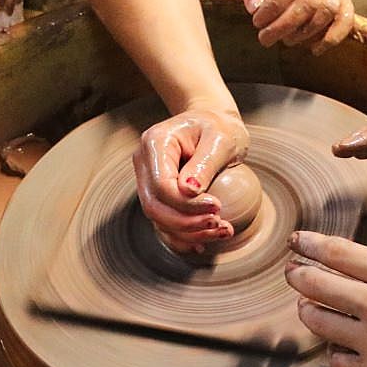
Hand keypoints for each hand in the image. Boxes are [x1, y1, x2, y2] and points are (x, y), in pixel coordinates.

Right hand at [132, 108, 249, 253]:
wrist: (215, 124)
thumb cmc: (219, 127)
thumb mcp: (220, 138)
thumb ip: (204, 163)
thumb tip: (188, 192)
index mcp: (155, 142)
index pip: (161, 185)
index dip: (186, 204)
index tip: (217, 207)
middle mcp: (145, 162)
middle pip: (154, 206)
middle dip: (186, 223)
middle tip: (219, 223)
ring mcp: (148, 180)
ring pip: (158, 219)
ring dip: (188, 234)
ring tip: (221, 231)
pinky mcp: (158, 195)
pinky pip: (164, 222)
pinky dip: (182, 237)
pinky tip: (203, 243)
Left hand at [239, 0, 353, 54]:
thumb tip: (254, 8)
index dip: (272, 9)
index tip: (257, 22)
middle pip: (309, 0)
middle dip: (285, 26)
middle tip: (266, 39)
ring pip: (328, 10)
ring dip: (305, 32)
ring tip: (286, 40)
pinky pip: (346, 18)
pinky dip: (332, 37)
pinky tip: (314, 49)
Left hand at [284, 231, 366, 366]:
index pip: (338, 253)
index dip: (311, 245)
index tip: (297, 241)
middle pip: (317, 284)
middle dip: (298, 275)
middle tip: (293, 272)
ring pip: (318, 321)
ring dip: (309, 311)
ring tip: (309, 307)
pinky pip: (335, 359)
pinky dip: (335, 350)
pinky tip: (340, 344)